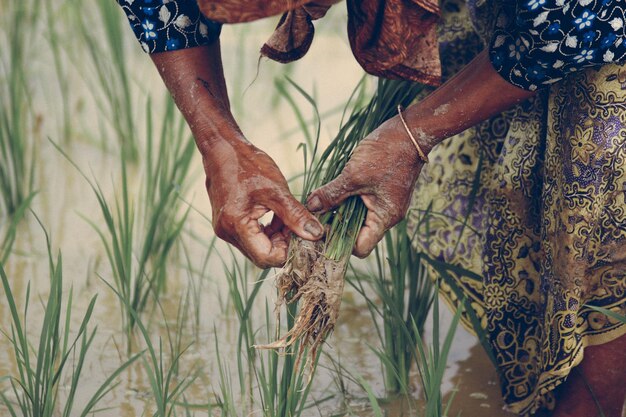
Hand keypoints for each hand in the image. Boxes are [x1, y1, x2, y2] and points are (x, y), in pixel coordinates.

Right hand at [204, 138, 323, 267]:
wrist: (222, 148)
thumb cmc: (248, 164)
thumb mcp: (277, 190)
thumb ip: (295, 215)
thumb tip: (316, 235)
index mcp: (236, 226)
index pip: (267, 258)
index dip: (288, 251)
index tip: (304, 235)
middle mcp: (227, 233)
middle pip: (262, 256)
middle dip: (284, 245)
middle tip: (299, 226)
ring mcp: (226, 229)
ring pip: (258, 248)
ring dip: (277, 238)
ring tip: (289, 217)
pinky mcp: (228, 224)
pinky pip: (252, 237)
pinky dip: (268, 231)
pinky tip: (278, 215)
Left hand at [306, 118, 424, 257]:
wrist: (410, 132)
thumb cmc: (386, 154)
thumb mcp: (353, 175)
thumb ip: (331, 194)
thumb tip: (311, 207)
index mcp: (385, 218)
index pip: (361, 248)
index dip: (341, 243)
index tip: (323, 229)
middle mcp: (388, 215)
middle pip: (359, 234)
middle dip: (338, 226)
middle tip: (318, 215)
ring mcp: (387, 203)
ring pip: (359, 217)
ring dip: (342, 211)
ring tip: (325, 201)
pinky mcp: (384, 191)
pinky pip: (363, 203)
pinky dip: (349, 199)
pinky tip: (336, 189)